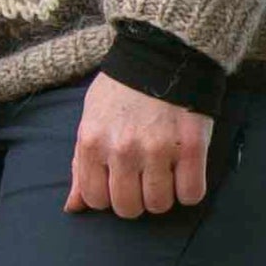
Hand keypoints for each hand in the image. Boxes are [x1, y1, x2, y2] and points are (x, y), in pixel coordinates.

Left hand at [68, 86, 215, 220]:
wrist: (161, 58)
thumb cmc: (120, 92)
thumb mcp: (90, 121)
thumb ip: (81, 164)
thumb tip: (73, 207)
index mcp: (93, 143)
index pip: (95, 199)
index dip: (108, 197)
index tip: (118, 184)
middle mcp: (123, 150)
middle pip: (128, 207)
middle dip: (135, 201)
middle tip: (143, 182)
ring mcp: (158, 150)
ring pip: (159, 204)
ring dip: (163, 197)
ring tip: (164, 176)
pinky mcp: (192, 147)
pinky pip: (191, 193)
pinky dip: (190, 191)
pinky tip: (185, 175)